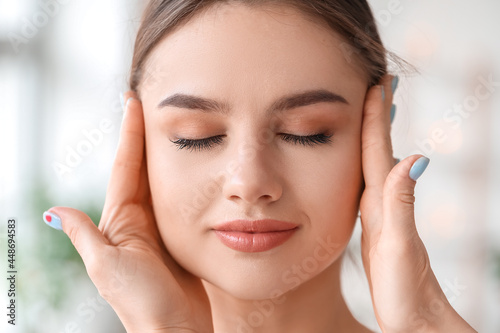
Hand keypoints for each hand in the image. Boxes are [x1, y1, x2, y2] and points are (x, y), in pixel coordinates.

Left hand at [45, 92, 212, 332]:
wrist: (175, 329)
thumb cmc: (142, 302)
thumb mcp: (106, 268)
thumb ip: (84, 236)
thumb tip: (53, 210)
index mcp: (121, 222)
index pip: (124, 168)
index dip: (128, 135)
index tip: (131, 102)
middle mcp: (137, 222)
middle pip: (140, 169)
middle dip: (143, 136)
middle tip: (146, 102)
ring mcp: (159, 229)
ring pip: (160, 182)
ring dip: (162, 153)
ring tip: (167, 125)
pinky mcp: (178, 237)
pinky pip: (178, 201)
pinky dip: (182, 179)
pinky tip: (187, 167)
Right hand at [359, 76, 475, 331]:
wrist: (416, 321)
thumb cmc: (407, 292)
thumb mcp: (399, 248)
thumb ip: (403, 206)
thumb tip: (415, 159)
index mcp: (385, 204)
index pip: (380, 152)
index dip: (376, 118)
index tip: (378, 83)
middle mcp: (386, 205)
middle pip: (379, 151)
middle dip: (377, 117)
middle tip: (378, 85)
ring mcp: (383, 216)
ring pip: (375, 166)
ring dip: (373, 137)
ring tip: (371, 113)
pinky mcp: (378, 229)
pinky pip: (369, 187)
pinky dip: (367, 167)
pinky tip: (365, 165)